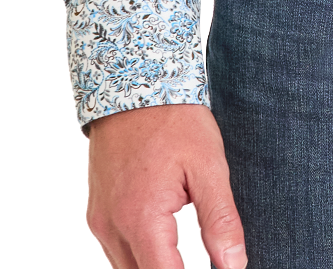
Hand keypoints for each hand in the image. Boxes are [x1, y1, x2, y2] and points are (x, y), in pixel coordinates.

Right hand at [86, 103, 246, 267]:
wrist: (134, 81)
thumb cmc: (175, 120)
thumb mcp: (209, 166)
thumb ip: (220, 221)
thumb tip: (235, 267)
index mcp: (142, 219)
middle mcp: (113, 228)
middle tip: (207, 265)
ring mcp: (101, 222)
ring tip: (184, 261)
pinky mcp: (97, 214)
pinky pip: (116, 254)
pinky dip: (140, 259)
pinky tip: (164, 248)